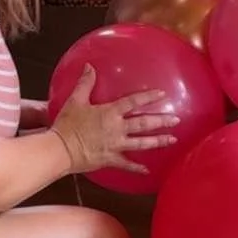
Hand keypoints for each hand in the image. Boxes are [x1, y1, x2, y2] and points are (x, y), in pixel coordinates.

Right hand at [53, 67, 179, 176]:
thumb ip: (85, 83)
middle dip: (161, 121)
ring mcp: (116, 145)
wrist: (61, 149)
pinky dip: (137, 168)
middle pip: (144, 124)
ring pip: (141, 143)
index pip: (133, 102)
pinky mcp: (110, 159)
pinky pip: (126, 165)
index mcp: (110, 113)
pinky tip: (147, 171)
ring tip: (172, 140)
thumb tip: (89, 66)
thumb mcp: (75, 100)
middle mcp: (117, 129)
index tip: (162, 94)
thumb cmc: (67, 124)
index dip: (148, 97)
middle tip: (176, 120)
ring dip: (158, 141)